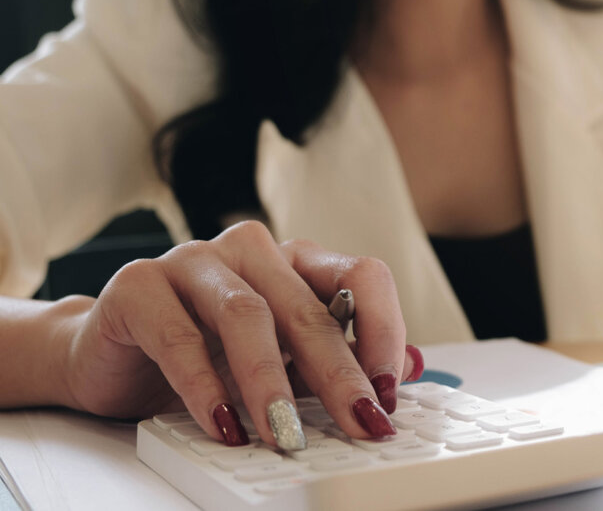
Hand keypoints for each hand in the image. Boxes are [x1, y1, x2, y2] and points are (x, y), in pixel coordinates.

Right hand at [58, 221, 420, 448]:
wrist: (112, 358)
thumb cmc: (207, 355)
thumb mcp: (286, 362)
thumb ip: (339, 361)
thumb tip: (409, 370)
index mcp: (296, 261)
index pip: (361, 277)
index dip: (383, 330)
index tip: (387, 390)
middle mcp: (251, 251)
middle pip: (308, 308)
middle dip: (339, 374)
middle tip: (359, 421)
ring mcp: (194, 260)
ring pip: (248, 315)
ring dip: (272, 383)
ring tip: (286, 433)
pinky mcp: (139, 286)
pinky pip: (179, 337)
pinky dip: (205, 387)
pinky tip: (224, 424)